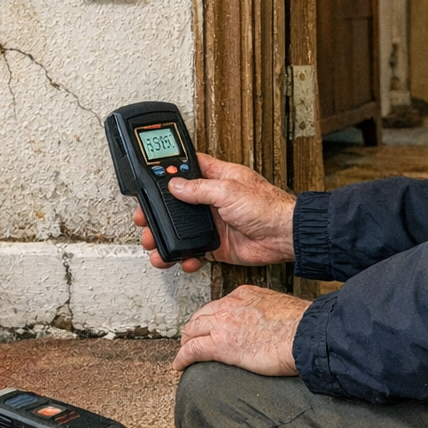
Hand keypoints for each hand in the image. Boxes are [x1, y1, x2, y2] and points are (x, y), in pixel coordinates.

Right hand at [132, 152, 295, 271]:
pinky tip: (180, 258)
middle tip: (144, 219)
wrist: (284, 237)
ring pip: (181, 229)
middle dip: (158, 211)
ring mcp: (214, 222)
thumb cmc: (268, 207)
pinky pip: (194, 250)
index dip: (167, 173)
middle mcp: (213, 199)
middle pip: (177, 202)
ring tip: (153, 243)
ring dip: (166, 237)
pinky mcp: (217, 244)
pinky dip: (185, 256)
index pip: (186, 169)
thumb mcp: (228, 190)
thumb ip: (199, 189)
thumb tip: (175, 185)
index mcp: (217, 177)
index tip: (149, 181)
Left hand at [173, 285, 306, 374]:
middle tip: (192, 340)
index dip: (211, 318)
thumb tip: (272, 326)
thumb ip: (269, 314)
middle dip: (194, 328)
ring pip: (193, 330)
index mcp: (245, 295)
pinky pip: (192, 351)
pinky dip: (182, 358)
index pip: (219, 305)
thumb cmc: (302, 326)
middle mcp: (230, 305)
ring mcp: (223, 324)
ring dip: (186, 342)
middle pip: (201, 316)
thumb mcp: (282, 309)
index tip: (211, 327)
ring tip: (184, 353)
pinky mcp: (220, 345)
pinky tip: (179, 365)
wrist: (305, 334)